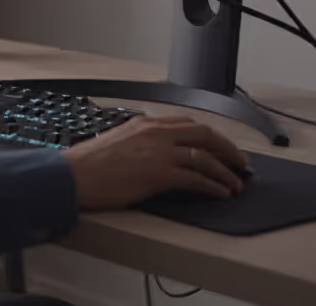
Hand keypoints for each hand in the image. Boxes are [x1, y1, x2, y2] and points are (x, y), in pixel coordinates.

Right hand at [64, 115, 249, 210]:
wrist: (74, 176)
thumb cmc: (90, 164)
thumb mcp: (119, 141)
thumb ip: (143, 141)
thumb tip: (162, 153)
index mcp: (146, 123)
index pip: (189, 124)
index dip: (212, 137)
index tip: (223, 148)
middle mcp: (156, 133)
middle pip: (204, 134)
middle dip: (228, 149)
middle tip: (241, 164)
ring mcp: (159, 152)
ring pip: (205, 157)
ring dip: (225, 172)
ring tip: (236, 185)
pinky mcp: (158, 174)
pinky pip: (196, 178)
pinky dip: (213, 186)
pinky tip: (221, 193)